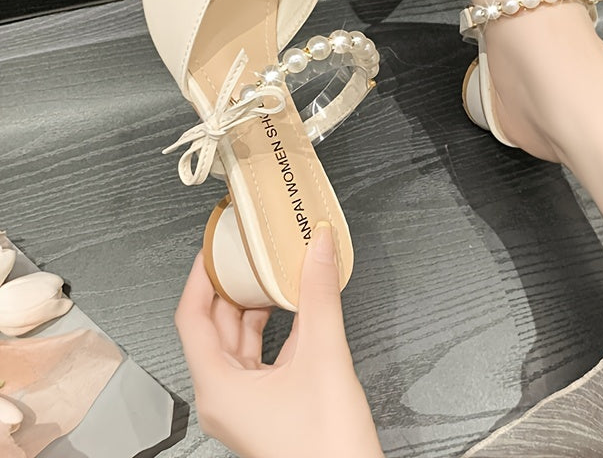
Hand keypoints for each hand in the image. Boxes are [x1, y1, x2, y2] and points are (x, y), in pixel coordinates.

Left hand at [175, 223, 383, 457]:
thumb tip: (317, 247)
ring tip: (270, 273)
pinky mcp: (265, 406)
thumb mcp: (323, 355)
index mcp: (218, 387)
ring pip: (238, 341)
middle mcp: (223, 396)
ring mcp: (243, 403)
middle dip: (231, 285)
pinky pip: (259, 356)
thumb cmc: (328, 444)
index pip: (192, 317)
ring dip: (253, 306)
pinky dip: (272, 328)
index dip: (201, 277)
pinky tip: (292, 307)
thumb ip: (319, 293)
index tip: (214, 248)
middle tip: (247, 252)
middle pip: (214, 326)